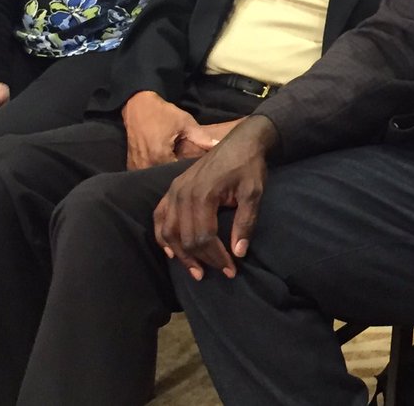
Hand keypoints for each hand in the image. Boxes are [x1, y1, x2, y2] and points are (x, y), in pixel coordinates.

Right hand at [122, 90, 210, 169]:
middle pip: (166, 177)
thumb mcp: (185, 122)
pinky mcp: (131, 164)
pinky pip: (146, 172)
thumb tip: (218, 145)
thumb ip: (202, 137)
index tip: (194, 166)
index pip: (177, 173)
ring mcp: (136, 166)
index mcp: (160, 156)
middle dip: (176, 173)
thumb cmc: (163, 113)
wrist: (138, 105)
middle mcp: (146, 165)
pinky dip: (155, 169)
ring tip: (175, 166)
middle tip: (187, 167)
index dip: (187, 171)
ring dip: (164, 173)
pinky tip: (163, 164)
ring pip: (155, 176)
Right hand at [153, 115, 277, 279]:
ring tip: (196, 270)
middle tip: (219, 272)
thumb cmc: (249, 166)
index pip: (203, 237)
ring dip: (181, 254)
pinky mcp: (172, 188)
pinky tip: (172, 251)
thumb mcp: (253, 193)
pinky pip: (160, 217)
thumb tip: (239, 253)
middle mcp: (183, 194)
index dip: (216, 257)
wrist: (241, 141)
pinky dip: (163, 236)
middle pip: (186, 238)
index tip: (231, 270)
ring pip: (169, 231)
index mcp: (203, 194)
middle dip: (202, 259)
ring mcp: (174, 190)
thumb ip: (245, 222)